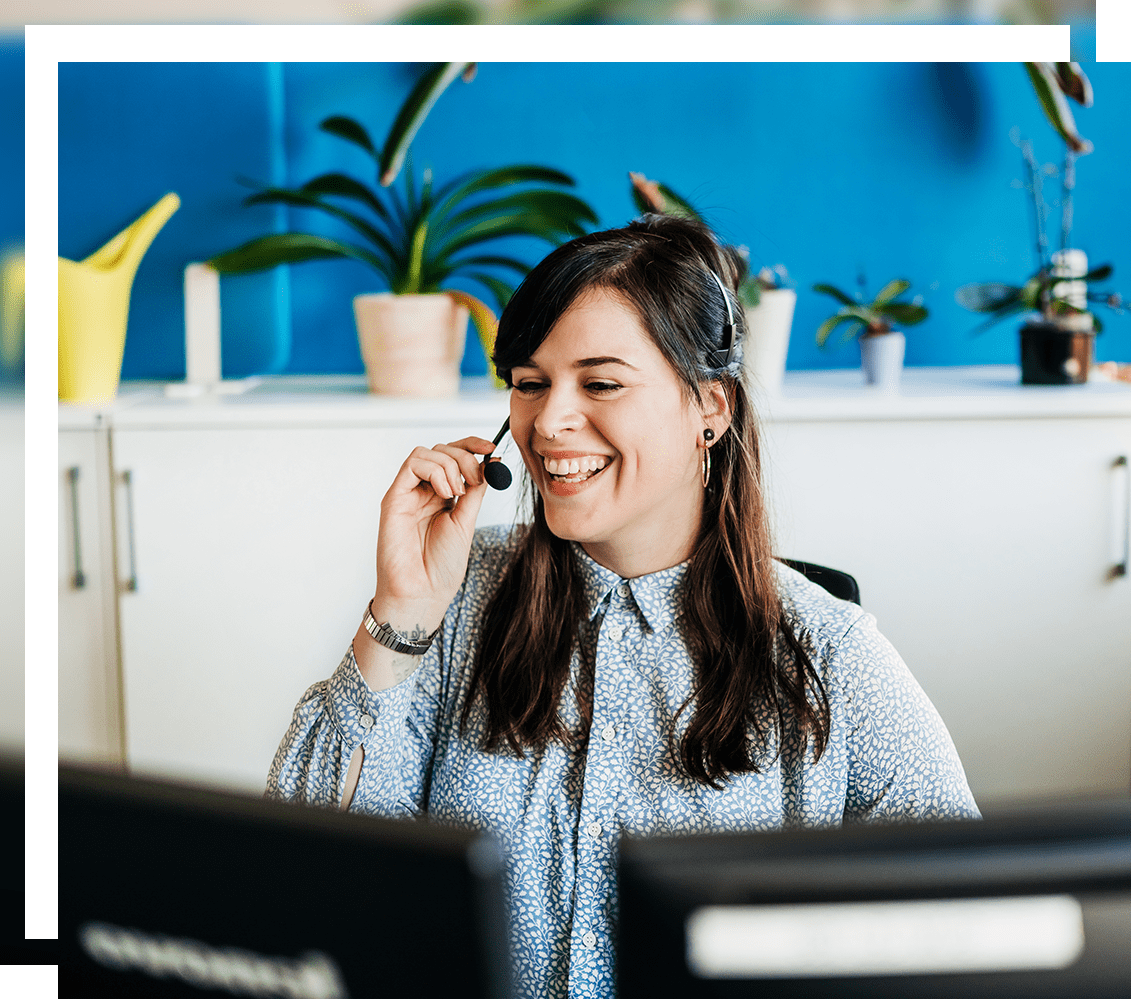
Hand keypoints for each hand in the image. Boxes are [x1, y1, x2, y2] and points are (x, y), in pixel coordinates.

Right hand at [371, 435, 499, 630]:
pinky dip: (434, 470)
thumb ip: (476, 490)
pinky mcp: (394, 497)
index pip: (456, 457)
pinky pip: (412, 464)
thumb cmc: (442, 565)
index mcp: (444, 495)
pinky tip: (444, 493)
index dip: (473, 446)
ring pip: (427, 452)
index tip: (491, 448)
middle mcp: (424, 491)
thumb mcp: (466, 520)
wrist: (423, 591)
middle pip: (443, 450)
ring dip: (450, 465)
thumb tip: (492, 461)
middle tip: (475, 480)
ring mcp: (409, 493)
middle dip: (465, 457)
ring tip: (457, 493)